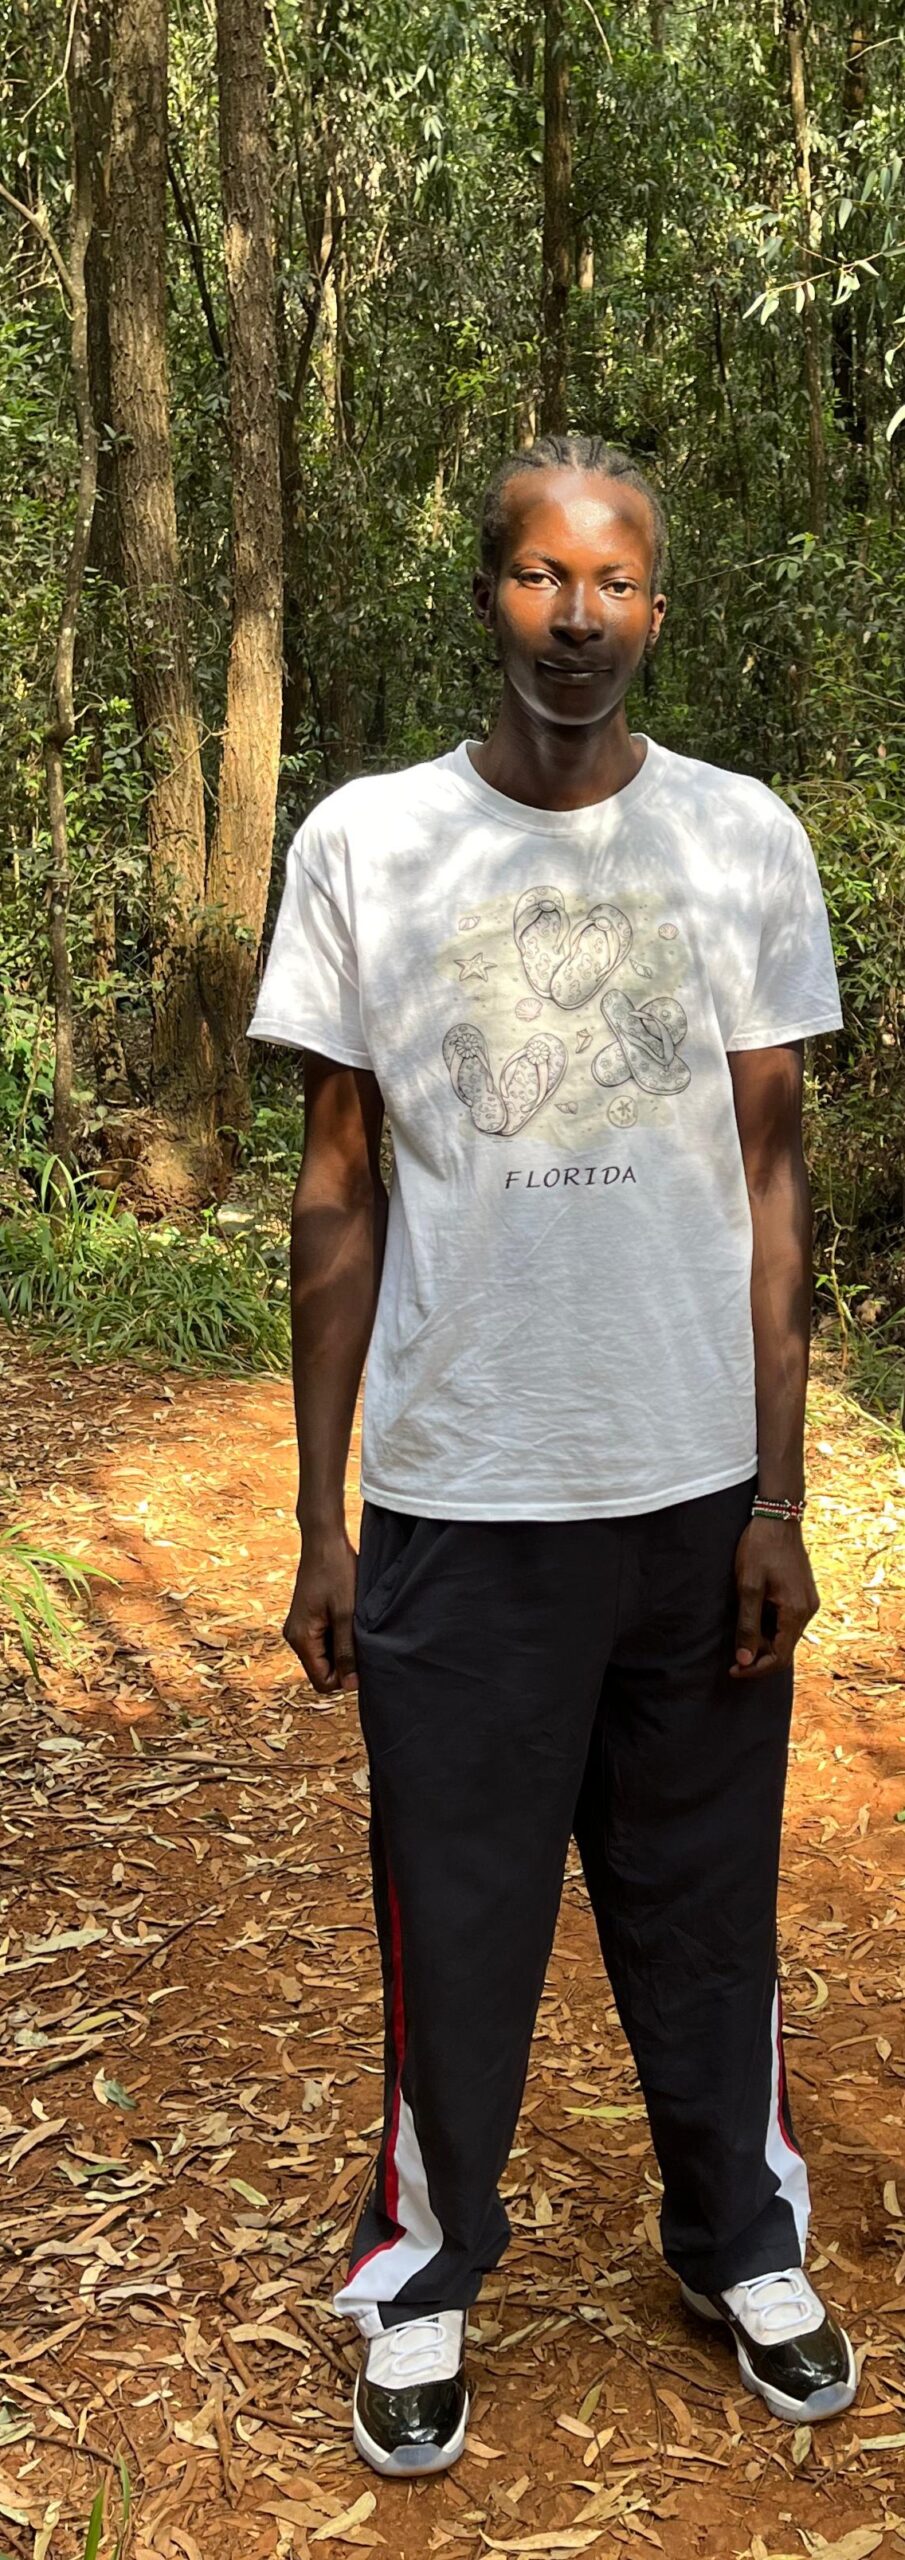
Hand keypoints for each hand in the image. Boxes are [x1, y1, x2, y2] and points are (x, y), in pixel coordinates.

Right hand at [283, 1528, 358, 1694]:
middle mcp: (294, 1636)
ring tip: (355, 1624)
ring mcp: (299, 1627)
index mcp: (300, 1638)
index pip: (322, 1681)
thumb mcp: (346, 1614)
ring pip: (324, 1655)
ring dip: (343, 1647)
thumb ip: (346, 1651)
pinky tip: (349, 1617)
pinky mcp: (306, 1618)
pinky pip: (323, 1640)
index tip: (364, 1657)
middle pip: (322, 1670)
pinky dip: (338, 1635)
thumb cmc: (337, 1572)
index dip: (345, 1678)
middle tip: (362, 1637)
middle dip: (344, 1661)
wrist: (324, 1540)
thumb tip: (349, 1686)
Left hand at [731, 1514, 818, 1680]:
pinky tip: (754, 1616)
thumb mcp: (748, 1587)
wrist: (778, 1518)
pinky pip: (789, 1621)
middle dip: (759, 1656)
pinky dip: (771, 1627)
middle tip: (733, 1653)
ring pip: (786, 1636)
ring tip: (741, 1630)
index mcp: (796, 1612)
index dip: (756, 1669)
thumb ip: (748, 1625)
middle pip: (785, 1650)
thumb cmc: (760, 1548)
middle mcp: (808, 1611)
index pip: (780, 1658)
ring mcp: (808, 1602)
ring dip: (764, 1641)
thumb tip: (744, 1660)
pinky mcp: (804, 1594)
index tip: (734, 1670)